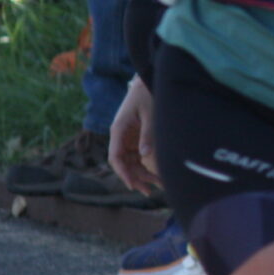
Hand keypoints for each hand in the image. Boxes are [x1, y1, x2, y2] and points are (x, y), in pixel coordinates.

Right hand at [106, 76, 157, 193]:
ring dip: (142, 175)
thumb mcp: (149, 114)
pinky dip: (145, 167)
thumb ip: (147, 135)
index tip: (131, 185)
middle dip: (135, 178)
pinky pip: (138, 158)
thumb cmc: (146, 95)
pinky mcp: (135, 139)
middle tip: (150, 191)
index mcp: (118, 130)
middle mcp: (120, 137)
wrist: (147, 83)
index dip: (122, 173)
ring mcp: (127, 139)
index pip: (115, 157)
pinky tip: (156, 176)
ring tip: (158, 186)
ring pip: (131, 163)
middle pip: (123, 164)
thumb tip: (145, 156)